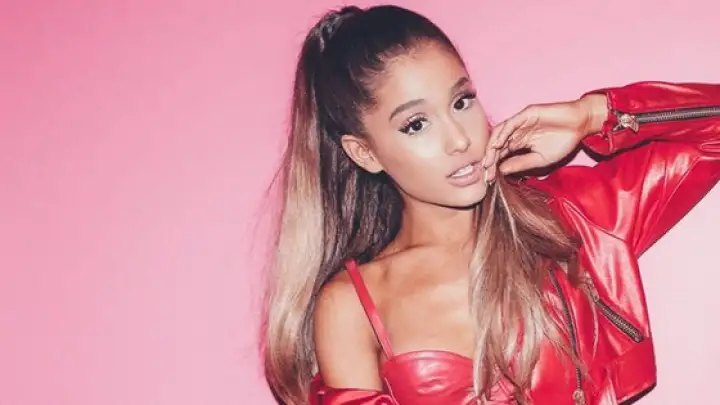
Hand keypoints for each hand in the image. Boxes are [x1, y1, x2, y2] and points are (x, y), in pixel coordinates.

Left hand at [483, 94, 607, 180]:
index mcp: (519, 143)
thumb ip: (521, 163)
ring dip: (492, 147)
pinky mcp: (526, 114)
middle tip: (484, 172)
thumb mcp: (540, 159)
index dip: (494, 166)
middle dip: (490, 159)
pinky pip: (511, 123)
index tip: (488, 179)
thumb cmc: (563, 141)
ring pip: (500, 133)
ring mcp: (520, 122)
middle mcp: (516, 132)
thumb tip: (501, 171)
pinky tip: (498, 145)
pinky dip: (503, 133)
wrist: (580, 125)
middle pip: (497, 145)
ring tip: (487, 160)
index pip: (501, 154)